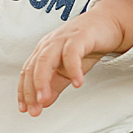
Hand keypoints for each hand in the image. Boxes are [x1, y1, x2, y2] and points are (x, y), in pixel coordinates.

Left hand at [18, 0, 132, 115]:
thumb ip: (55, 84)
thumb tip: (43, 102)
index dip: (24, 92)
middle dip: (31, 90)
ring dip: (43, 81)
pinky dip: (73, 69)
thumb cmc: (86, 44)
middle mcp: (49, 44)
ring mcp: (63, 39)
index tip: (26, 109)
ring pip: (45, 60)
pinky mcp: (80, 36)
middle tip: (35, 108)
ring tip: (45, 99)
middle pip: (33, 67)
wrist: (108, 22)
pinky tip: (77, 83)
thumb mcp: (68, 68)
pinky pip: (72, 54)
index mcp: (43, 51)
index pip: (27, 72)